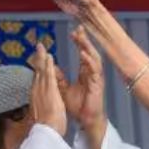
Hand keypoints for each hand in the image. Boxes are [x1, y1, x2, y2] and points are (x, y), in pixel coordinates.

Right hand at [29, 44, 67, 137]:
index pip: (37, 80)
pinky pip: (48, 75)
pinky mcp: (49, 91)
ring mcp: (42, 90)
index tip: (38, 60)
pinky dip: (48, 65)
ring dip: (42, 58)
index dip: (38, 69)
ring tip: (42, 47)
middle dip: (38, 59)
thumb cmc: (46, 127)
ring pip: (41, 71)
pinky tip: (49, 56)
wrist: (46, 132)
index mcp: (36, 97)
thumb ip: (40, 107)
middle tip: (38, 47)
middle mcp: (37, 91)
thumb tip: (38, 106)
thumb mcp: (41, 114)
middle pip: (37, 72)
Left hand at [58, 27, 107, 148]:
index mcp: (86, 73)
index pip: (83, 54)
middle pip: (89, 52)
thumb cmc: (78, 107)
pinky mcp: (98, 84)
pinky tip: (83, 53)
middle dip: (85, 40)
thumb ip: (58, 77)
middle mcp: (92, 73)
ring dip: (87, 47)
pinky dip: (89, 61)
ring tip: (81, 37)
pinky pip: (95, 69)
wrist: (86, 120)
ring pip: (94, 58)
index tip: (74, 32)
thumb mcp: (64, 89)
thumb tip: (50, 67)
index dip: (79, 43)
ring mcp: (96, 78)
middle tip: (79, 28)